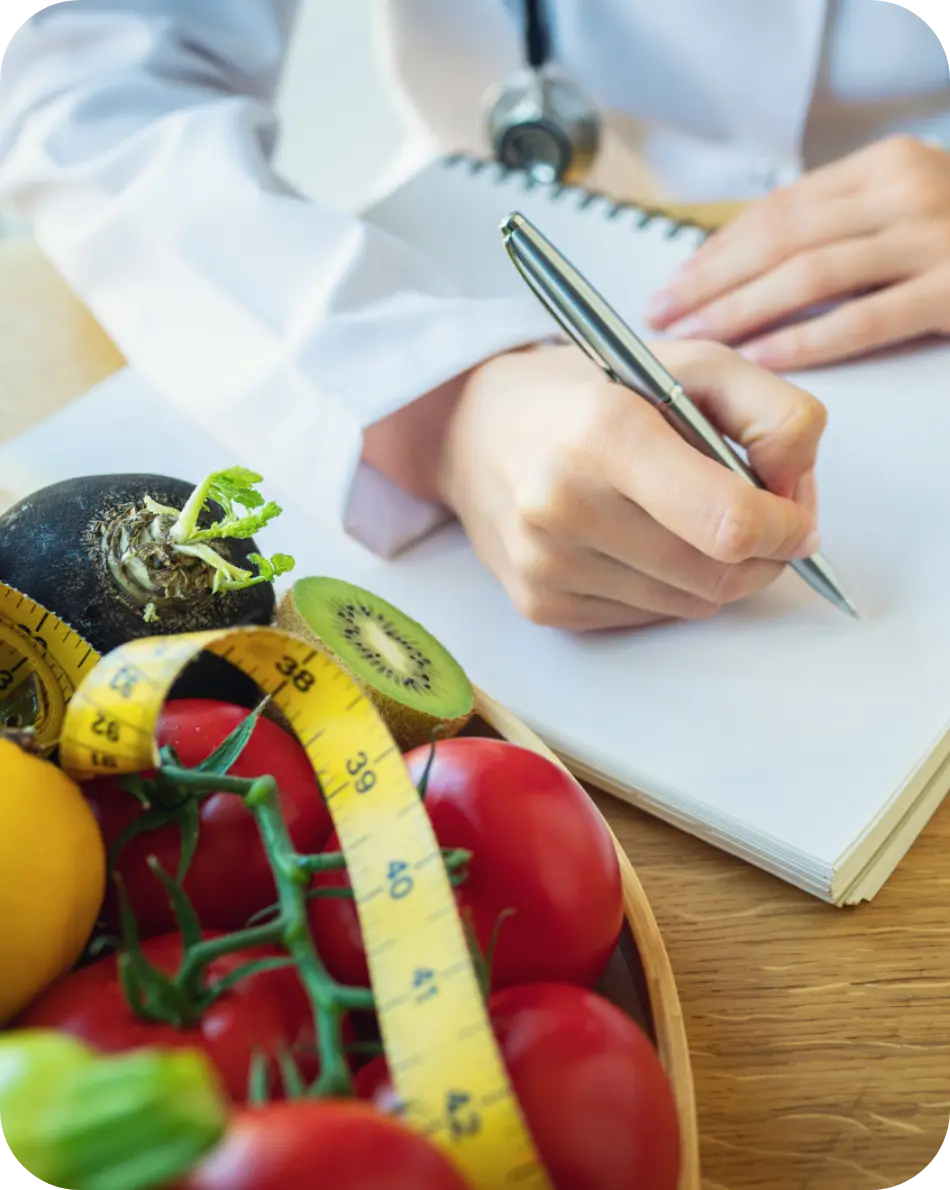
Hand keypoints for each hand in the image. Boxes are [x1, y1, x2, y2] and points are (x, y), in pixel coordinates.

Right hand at [431, 341, 824, 630]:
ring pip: (690, 605)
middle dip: (763, 555)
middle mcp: (564, 506)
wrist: (472, 431)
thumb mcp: (689, 362)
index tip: (794, 517)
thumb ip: (774, 412)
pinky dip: (667, 586)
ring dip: (715, 570)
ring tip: (691, 519)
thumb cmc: (588, 392)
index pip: (730, 522)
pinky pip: (646, 617)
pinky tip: (640, 541)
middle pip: (718, 575)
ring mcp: (546, 564)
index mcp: (604, 433)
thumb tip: (797, 496)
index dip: (786, 529)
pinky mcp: (539, 604)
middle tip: (760, 520)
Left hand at [646, 135, 949, 370]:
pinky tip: (762, 359)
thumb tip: (758, 262)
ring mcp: (932, 239)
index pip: (779, 209)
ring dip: (743, 311)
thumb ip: (846, 223)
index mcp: (885, 167)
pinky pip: (863, 321)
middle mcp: (904, 191)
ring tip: (696, 339)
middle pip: (781, 239)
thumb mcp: (909, 204)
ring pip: (810, 276)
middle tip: (664, 315)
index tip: (676, 281)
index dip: (718, 249)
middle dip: (712, 281)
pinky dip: (806, 341)